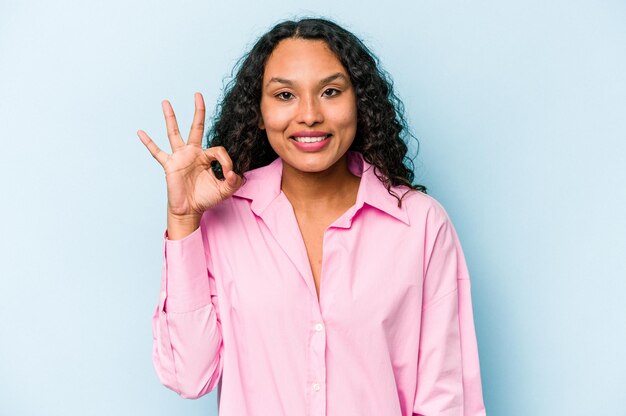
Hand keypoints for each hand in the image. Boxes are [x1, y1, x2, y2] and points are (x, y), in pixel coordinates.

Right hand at [137, 93, 241, 219]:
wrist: (190, 210)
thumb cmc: (206, 198)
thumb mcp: (225, 190)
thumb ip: (234, 182)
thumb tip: (234, 172)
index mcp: (206, 157)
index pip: (218, 149)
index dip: (225, 161)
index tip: (228, 175)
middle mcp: (193, 153)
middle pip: (196, 127)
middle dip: (198, 111)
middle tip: (198, 94)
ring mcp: (179, 157)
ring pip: (174, 133)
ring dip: (170, 117)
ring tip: (165, 102)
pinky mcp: (169, 165)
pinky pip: (157, 152)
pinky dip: (149, 143)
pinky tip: (140, 132)